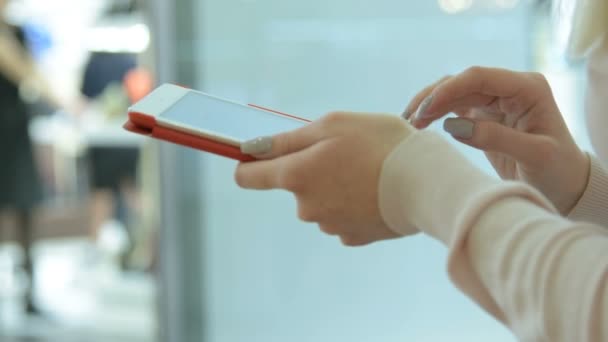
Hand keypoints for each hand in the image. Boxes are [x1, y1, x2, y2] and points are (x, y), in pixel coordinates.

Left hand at [235, 112, 416, 245]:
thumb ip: (288, 139)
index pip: (248, 177)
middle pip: (294, 185)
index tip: (256, 156)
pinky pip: (342, 216)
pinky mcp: (353, 237)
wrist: (425, 183)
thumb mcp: (333, 125)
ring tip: (368, 171)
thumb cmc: (379, 144)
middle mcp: (305, 206)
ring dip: (334, 186)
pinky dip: (352, 204)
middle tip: (346, 153)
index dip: (248, 163)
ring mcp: (329, 226)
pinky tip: (375, 192)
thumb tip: (253, 149)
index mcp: (296, 175)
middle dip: (312, 169)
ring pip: (320, 201)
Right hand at [404, 66, 588, 214]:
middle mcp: (510, 88)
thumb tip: (453, 126)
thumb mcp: (534, 156)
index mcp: (528, 88)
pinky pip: (453, 107)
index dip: (449, 89)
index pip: (480, 77)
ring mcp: (496, 100)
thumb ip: (496, 138)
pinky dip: (435, 114)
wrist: (565, 185)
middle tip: (410, 121)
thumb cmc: (557, 171)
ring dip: (430, 104)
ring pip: (454, 92)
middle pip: (462, 82)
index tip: (425, 110)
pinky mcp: (484, 115)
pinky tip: (418, 125)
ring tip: (409, 124)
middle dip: (433, 98)